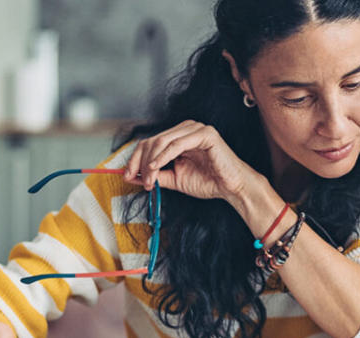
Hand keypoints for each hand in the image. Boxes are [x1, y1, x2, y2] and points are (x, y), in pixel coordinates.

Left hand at [124, 120, 261, 201]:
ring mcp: (196, 129)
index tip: (127, 175)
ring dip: (151, 162)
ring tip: (149, 179)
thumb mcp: (175, 179)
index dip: (135, 158)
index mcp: (179, 136)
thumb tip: (131, 176)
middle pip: (153, 140)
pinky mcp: (205, 134)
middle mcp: (186, 128)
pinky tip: (155, 168)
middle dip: (141, 162)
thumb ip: (156, 175)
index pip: (150, 142)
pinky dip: (163, 156)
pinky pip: (177, 144)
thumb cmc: (209, 182)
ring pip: (162, 141)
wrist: (232, 187)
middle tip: (138, 180)